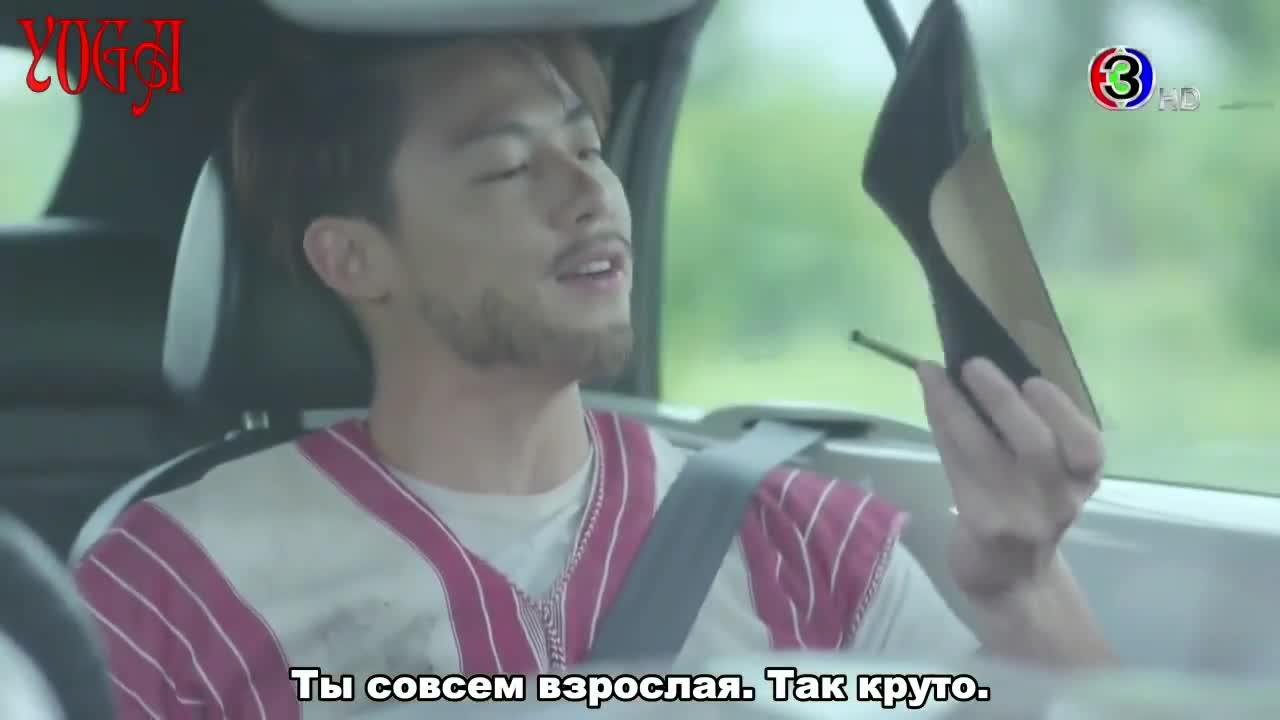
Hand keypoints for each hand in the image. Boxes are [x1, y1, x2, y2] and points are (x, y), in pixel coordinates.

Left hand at [917, 357, 1104, 600]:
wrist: (1014, 583)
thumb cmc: (1028, 512)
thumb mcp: (1044, 476)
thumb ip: (1027, 430)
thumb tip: (987, 368)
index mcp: (1082, 480)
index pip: (1086, 446)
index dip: (1061, 410)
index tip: (1032, 380)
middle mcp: (1058, 500)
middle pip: (1036, 446)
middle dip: (1002, 400)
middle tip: (973, 364)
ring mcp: (1020, 516)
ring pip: (985, 453)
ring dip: (955, 408)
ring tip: (933, 374)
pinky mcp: (984, 525)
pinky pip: (958, 468)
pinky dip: (942, 430)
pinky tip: (930, 404)